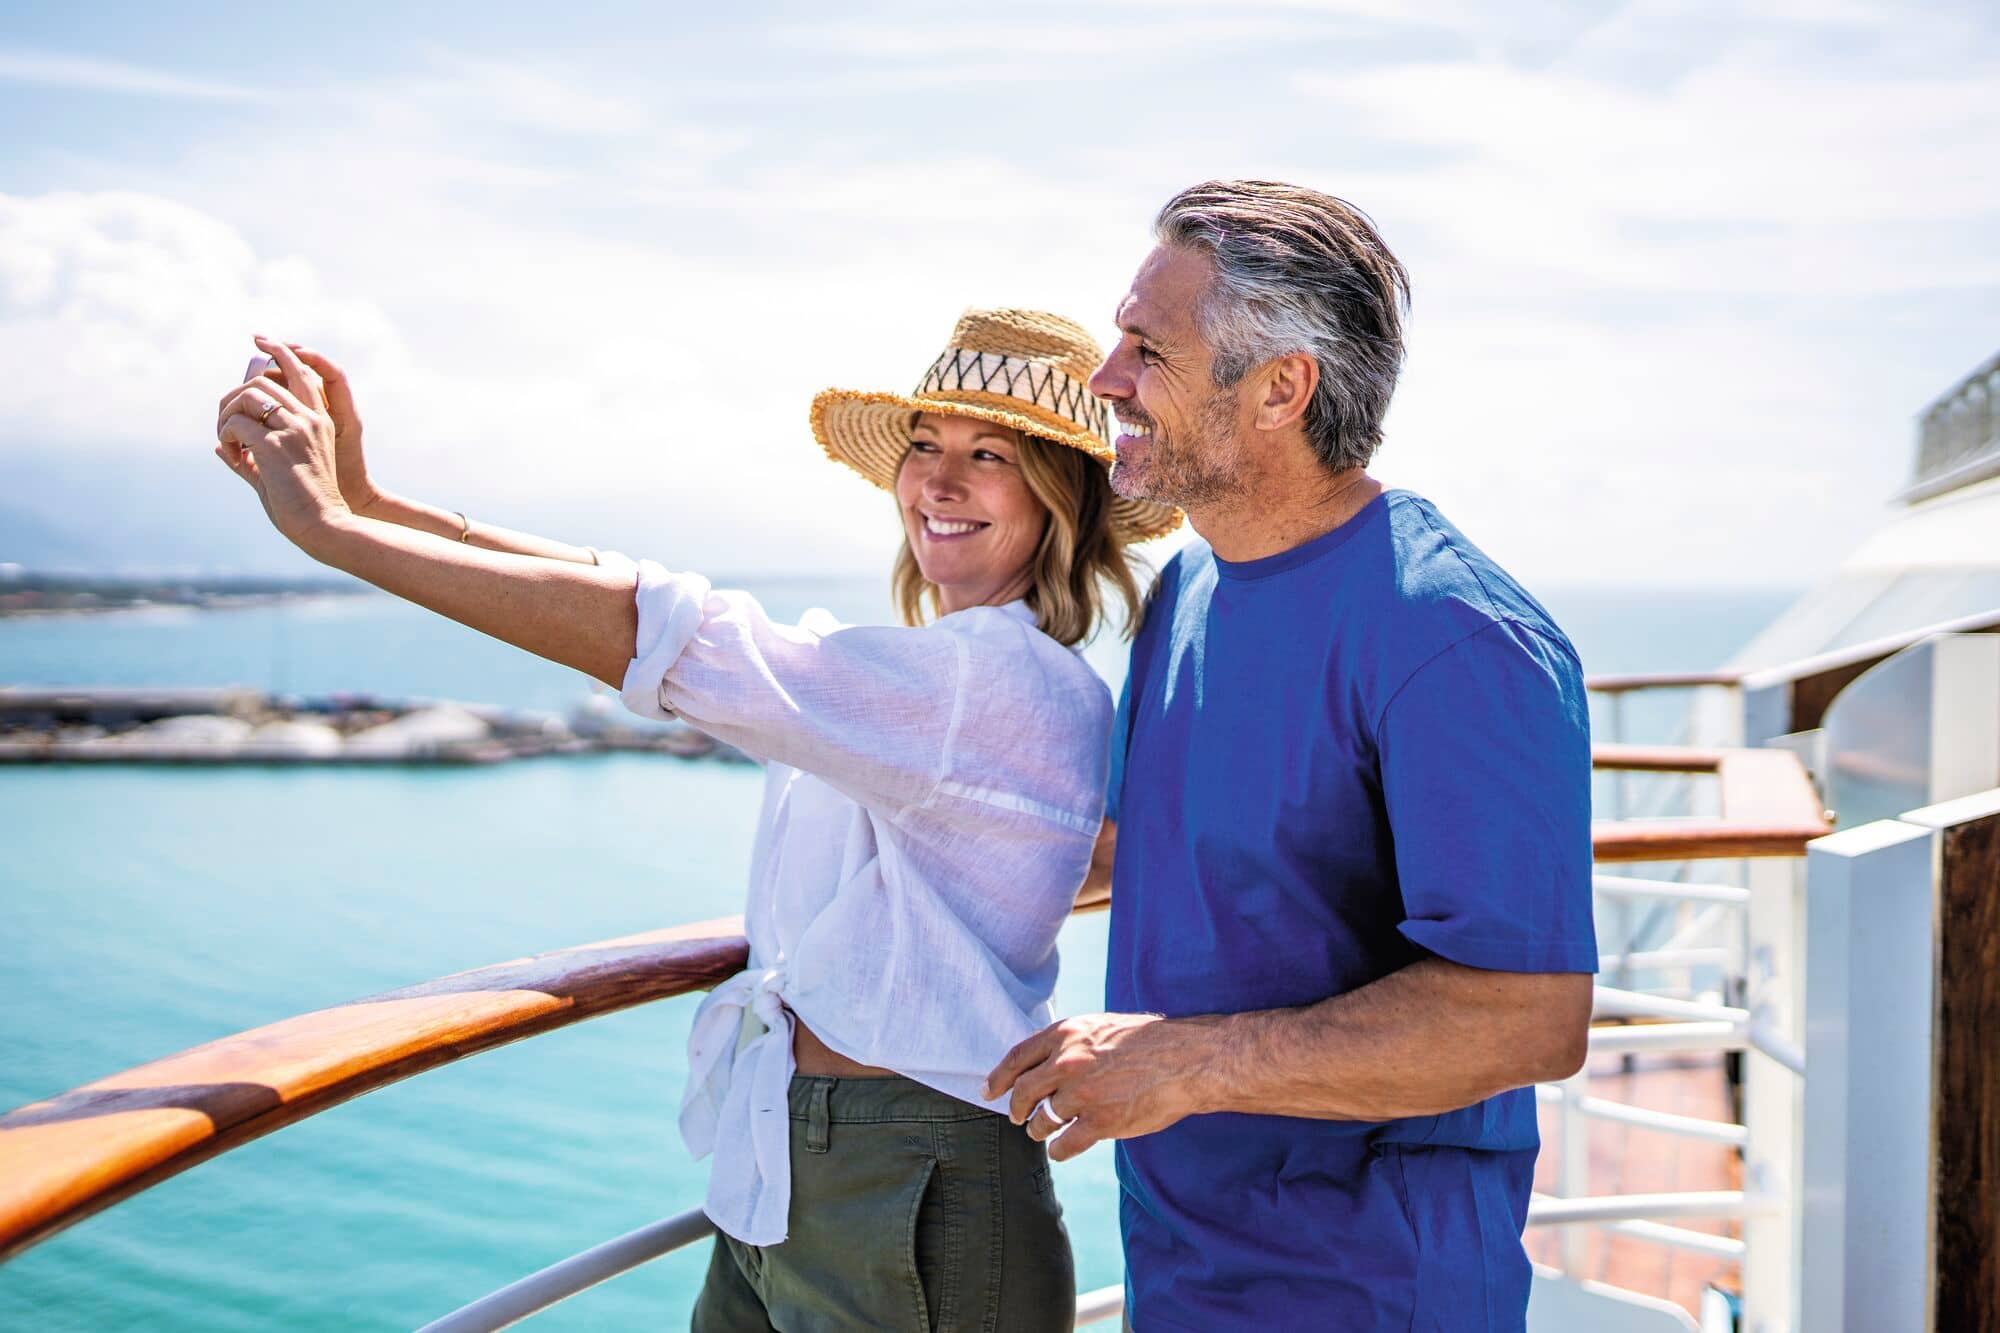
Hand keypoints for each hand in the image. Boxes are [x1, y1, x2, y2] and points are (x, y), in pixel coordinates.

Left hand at [214, 337, 351, 551]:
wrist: (324, 525)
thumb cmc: (305, 506)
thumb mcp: (278, 473)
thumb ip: (250, 457)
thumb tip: (218, 447)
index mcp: (319, 421)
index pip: (299, 370)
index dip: (278, 351)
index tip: (259, 339)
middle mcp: (309, 418)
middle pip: (259, 381)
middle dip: (232, 398)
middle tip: (225, 424)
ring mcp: (293, 429)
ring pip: (246, 396)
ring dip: (227, 415)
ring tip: (229, 441)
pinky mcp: (274, 445)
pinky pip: (235, 425)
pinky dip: (226, 437)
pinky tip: (235, 457)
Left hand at [983, 1012, 1214, 1161]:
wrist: (1187, 1059)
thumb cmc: (1150, 1042)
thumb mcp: (1101, 1027)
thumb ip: (1071, 1043)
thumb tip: (1046, 1062)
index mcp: (1067, 1035)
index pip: (1017, 1058)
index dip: (998, 1077)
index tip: (989, 1091)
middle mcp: (1068, 1063)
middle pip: (1023, 1092)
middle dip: (1017, 1109)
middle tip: (1018, 1117)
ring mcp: (1083, 1094)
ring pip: (1042, 1121)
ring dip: (1039, 1129)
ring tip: (1044, 1131)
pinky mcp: (1101, 1123)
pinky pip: (1064, 1145)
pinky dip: (1059, 1149)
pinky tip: (1064, 1148)